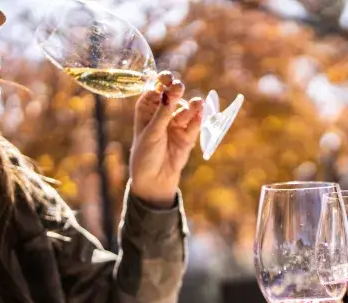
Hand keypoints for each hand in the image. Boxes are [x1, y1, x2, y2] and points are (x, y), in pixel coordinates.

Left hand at [129, 71, 203, 207]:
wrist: (155, 179)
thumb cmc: (146, 154)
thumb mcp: (152, 132)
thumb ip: (163, 113)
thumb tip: (170, 92)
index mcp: (146, 109)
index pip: (155, 90)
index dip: (161, 82)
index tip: (166, 77)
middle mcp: (162, 114)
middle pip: (172, 97)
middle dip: (176, 91)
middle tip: (179, 87)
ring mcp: (176, 124)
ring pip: (185, 110)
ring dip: (191, 106)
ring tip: (197, 103)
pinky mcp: (188, 136)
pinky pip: (194, 124)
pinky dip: (198, 118)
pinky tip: (201, 112)